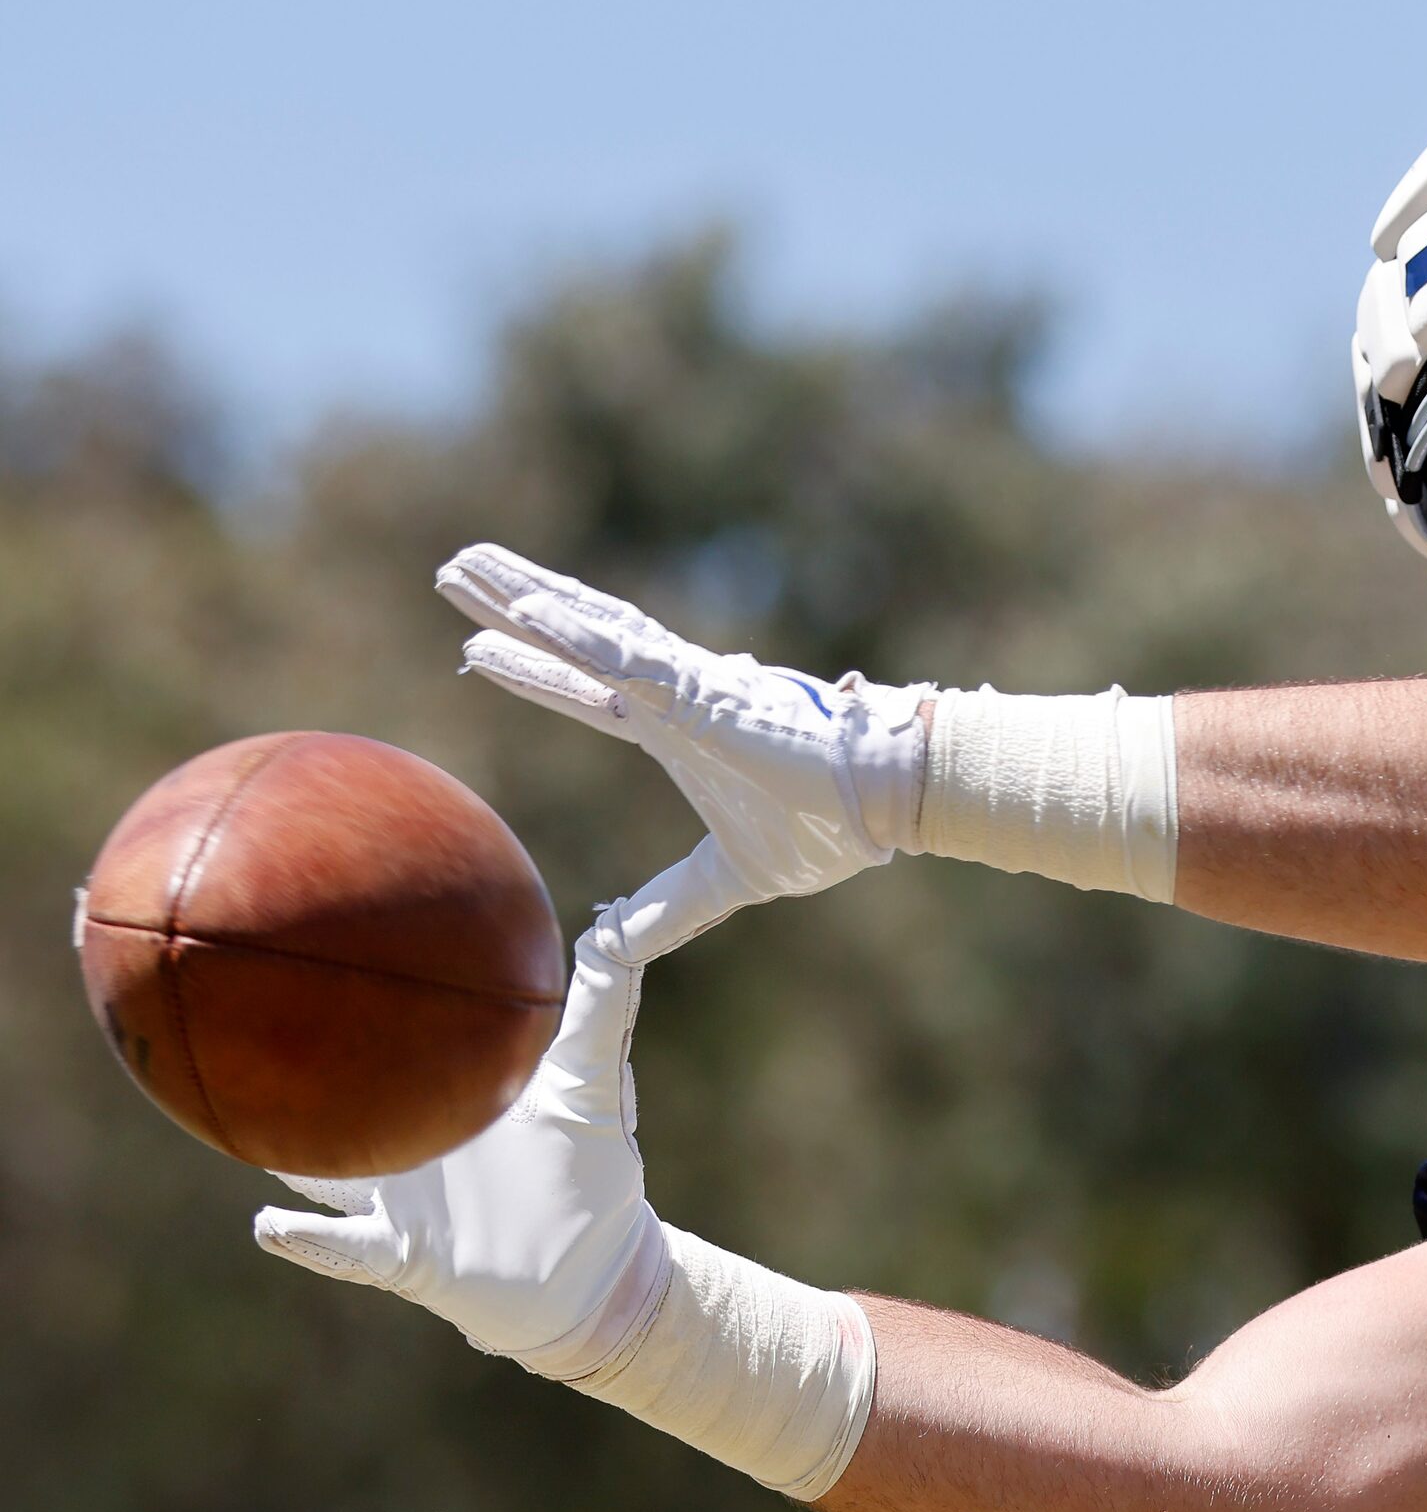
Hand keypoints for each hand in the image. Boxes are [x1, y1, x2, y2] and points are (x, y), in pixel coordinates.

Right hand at [250, 839, 745, 1375]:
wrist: (598, 1272)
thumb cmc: (593, 1171)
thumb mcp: (592, 1074)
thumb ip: (603, 998)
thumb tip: (615, 915)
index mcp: (438, 1095)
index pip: (376, 1035)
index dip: (335, 991)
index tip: (287, 934)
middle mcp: (402, 1143)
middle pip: (325, 1097)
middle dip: (279, 1062)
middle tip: (220, 1015)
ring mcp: (394, 1201)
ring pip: (317, 1169)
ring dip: (275, 1147)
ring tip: (216, 1113)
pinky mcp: (404, 1258)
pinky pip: (345, 1248)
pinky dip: (310, 1240)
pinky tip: (267, 1222)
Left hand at [438, 544, 931, 901]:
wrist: (888, 798)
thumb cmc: (827, 825)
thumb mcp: (726, 879)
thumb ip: (668, 908)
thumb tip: (615, 949)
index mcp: (677, 729)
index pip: (586, 690)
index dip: (532, 666)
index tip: (478, 643)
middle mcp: (673, 694)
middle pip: (574, 638)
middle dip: (510, 605)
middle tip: (452, 568)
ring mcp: (686, 686)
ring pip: (589, 629)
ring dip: (522, 595)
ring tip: (462, 562)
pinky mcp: (705, 693)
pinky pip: (626, 657)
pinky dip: (574, 634)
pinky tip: (526, 608)